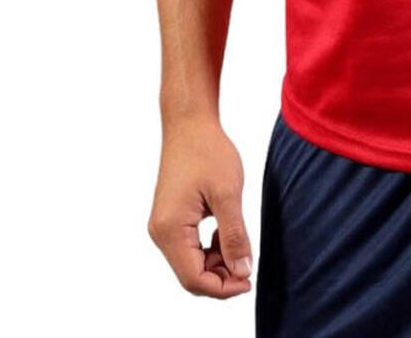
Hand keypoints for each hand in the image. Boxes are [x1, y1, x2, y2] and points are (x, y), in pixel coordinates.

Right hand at [147, 111, 254, 297]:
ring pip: (191, 263)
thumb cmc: (208, 151)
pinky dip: (210, 249)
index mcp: (170, 229)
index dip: (223, 287)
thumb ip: (234, 236)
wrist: (189, 123)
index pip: (194, 279)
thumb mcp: (228, 194)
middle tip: (249, 265)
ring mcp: (163, 226)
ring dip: (217, 262)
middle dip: (221, 276)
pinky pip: (189, 247)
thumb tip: (242, 272)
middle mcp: (161, 232)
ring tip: (240, 244)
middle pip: (190, 275)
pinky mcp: (170, 219)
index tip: (250, 280)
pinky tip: (226, 232)